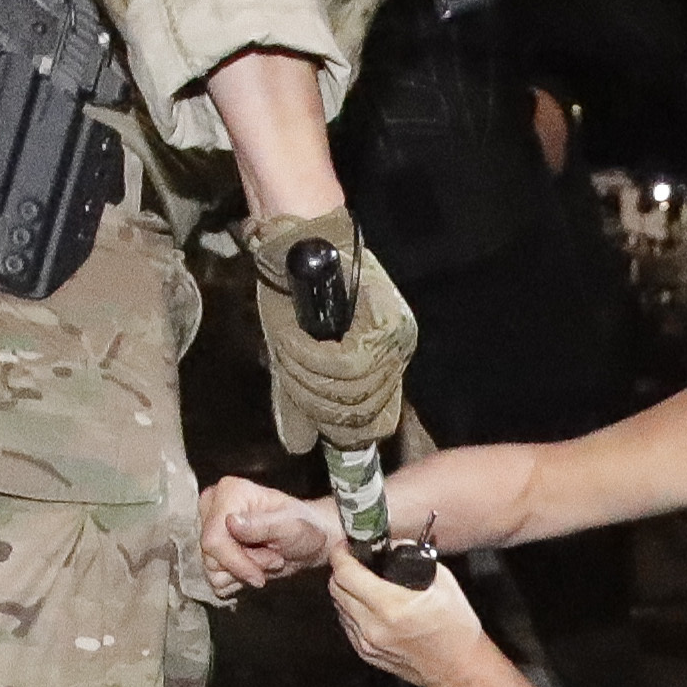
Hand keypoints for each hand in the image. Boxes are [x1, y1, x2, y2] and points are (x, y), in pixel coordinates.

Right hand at [199, 475, 340, 600]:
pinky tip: (256, 566)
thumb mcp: (291, 526)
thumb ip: (262, 525)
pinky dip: (239, 578)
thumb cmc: (305, 528)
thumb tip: (231, 522)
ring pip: (212, 570)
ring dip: (244, 572)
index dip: (237, 560)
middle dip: (246, 565)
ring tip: (268, 559)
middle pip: (211, 556)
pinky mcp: (215, 551)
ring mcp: (212, 530)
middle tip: (274, 558)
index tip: (267, 566)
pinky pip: (216, 580)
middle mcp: (214, 508)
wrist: (310, 543)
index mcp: (229, 492)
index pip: (213, 539)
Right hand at [247, 209, 417, 454]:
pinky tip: (298, 338)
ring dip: (308, 377)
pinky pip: (345, 365)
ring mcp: (394, 337)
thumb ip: (301, 399)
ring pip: (350, 389)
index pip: (373, 419)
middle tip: (290, 372)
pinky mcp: (384, 322)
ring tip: (290, 349)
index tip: (315, 426)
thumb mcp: (297, 353)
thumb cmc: (295, 294)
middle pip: (359, 409)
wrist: (298, 241)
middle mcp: (396, 351)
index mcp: (383, 361)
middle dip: (316, 402)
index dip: (338, 427)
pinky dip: (313, 359)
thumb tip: (300, 445)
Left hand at [323, 526, 497, 686]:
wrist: (460, 669)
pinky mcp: (366, 654)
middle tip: (355, 561)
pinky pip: (347, 625)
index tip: (345, 546)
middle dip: (341, 570)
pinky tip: (369, 605)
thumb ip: (412, 558)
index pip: (346, 574)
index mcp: (391, 606)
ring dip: (346, 591)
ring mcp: (367, 643)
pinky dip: (352, 610)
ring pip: (338, 607)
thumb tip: (390, 545)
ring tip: (363, 583)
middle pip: (335, 589)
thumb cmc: (456, 627)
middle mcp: (373, 626)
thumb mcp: (442, 581)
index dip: (341, 554)